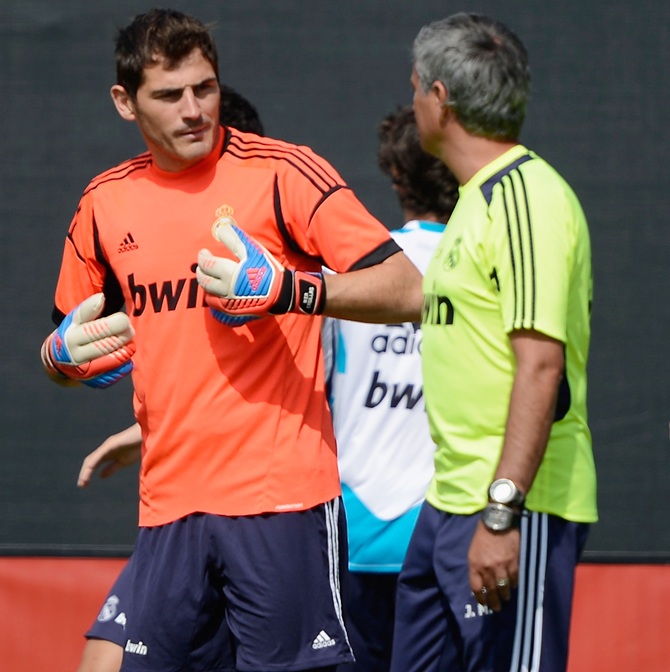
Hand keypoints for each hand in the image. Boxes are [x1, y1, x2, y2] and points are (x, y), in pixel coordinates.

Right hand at [41, 293, 134, 387]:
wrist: (61, 360)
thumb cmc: (75, 332)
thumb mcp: (76, 319)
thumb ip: (89, 309)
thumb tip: (101, 297)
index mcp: (73, 336)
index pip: (97, 329)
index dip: (115, 324)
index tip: (125, 319)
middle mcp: (77, 355)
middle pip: (107, 345)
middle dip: (123, 337)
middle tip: (131, 330)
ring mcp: (86, 371)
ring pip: (113, 361)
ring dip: (126, 351)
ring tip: (131, 344)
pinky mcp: (96, 382)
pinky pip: (116, 374)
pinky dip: (125, 366)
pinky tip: (127, 358)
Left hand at [77, 423, 141, 487]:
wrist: (149, 435)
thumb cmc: (138, 446)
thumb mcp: (123, 462)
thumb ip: (112, 468)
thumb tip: (100, 476)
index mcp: (108, 453)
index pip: (93, 464)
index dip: (87, 474)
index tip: (84, 485)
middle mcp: (105, 449)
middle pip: (90, 461)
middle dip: (84, 473)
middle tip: (82, 485)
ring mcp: (108, 446)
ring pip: (92, 459)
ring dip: (86, 471)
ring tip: (83, 482)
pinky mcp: (112, 444)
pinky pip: (100, 455)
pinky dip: (94, 463)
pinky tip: (90, 470)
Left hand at [196, 220, 324, 323]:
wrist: (282, 293)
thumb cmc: (268, 269)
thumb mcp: (253, 250)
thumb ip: (235, 238)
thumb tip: (222, 225)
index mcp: (228, 273)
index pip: (207, 264)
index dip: (202, 256)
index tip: (203, 252)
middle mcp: (225, 290)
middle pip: (204, 281)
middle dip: (201, 271)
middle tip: (202, 266)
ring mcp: (228, 303)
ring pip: (208, 295)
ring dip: (205, 286)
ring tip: (209, 278)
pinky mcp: (233, 311)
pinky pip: (216, 307)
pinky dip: (212, 298)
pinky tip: (216, 292)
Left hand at [468, 521, 519, 611]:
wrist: (498, 522)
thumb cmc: (483, 535)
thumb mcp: (473, 551)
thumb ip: (476, 566)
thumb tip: (481, 581)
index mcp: (475, 565)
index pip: (476, 588)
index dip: (480, 598)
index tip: (484, 603)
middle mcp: (487, 568)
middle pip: (491, 591)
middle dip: (494, 602)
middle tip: (497, 608)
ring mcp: (501, 567)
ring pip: (504, 588)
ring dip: (505, 595)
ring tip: (506, 598)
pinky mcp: (514, 564)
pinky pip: (514, 580)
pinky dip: (513, 585)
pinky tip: (513, 586)